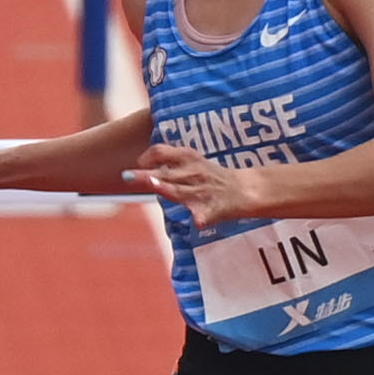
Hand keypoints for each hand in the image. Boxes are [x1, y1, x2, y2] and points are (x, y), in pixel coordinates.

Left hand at [125, 142, 258, 225]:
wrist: (247, 190)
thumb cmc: (212, 176)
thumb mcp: (192, 162)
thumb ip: (169, 162)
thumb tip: (141, 162)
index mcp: (188, 159)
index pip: (162, 152)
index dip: (147, 157)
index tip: (138, 163)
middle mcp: (193, 173)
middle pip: (166, 173)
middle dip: (147, 176)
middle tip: (126, 176)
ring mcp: (203, 192)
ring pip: (181, 191)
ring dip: (167, 188)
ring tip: (153, 185)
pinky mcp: (215, 209)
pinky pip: (207, 214)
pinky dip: (203, 217)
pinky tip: (198, 222)